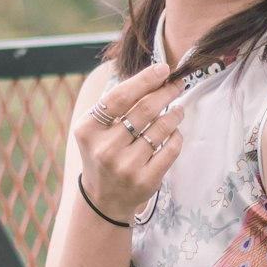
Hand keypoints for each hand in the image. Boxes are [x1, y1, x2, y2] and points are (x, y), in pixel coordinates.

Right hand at [74, 62, 185, 223]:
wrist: (103, 198)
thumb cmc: (104, 151)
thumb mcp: (97, 128)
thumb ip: (118, 103)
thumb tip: (155, 75)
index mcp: (88, 129)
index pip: (119, 96)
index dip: (144, 79)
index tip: (164, 68)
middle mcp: (104, 148)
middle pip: (144, 110)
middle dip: (166, 92)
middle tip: (177, 84)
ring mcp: (125, 166)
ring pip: (161, 128)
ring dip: (175, 113)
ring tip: (178, 108)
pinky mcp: (145, 180)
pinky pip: (171, 149)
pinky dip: (176, 136)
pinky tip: (174, 131)